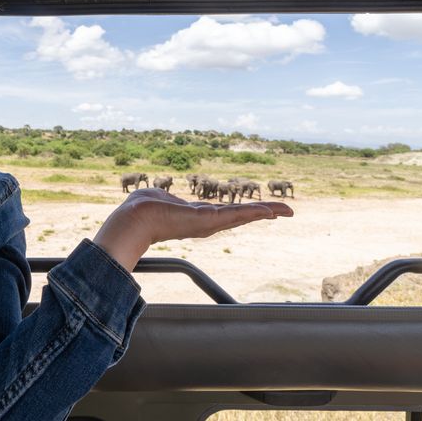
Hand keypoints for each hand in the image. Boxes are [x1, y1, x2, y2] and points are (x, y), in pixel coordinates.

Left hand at [93, 188, 292, 271]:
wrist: (136, 219)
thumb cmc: (142, 208)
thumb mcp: (160, 199)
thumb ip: (166, 200)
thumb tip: (160, 197)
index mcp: (196, 216)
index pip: (226, 213)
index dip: (244, 212)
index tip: (261, 210)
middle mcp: (206, 223)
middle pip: (241, 216)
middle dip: (264, 213)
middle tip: (285, 211)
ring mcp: (209, 223)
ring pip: (243, 215)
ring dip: (265, 212)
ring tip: (285, 210)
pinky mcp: (208, 220)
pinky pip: (236, 215)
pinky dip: (255, 213)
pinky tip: (269, 211)